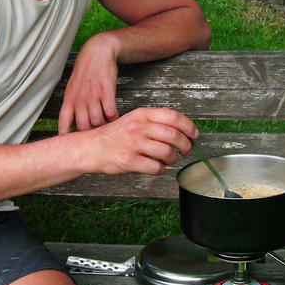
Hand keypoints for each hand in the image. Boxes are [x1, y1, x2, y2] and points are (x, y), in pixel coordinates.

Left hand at [58, 36, 119, 133]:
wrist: (97, 53)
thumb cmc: (86, 74)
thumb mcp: (73, 89)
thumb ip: (72, 108)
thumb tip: (71, 127)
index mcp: (69, 100)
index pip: (63, 124)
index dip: (65, 138)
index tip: (70, 149)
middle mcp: (80, 100)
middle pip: (83, 128)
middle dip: (90, 136)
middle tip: (98, 140)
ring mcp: (93, 96)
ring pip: (98, 122)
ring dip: (104, 127)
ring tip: (109, 129)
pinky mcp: (107, 92)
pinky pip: (110, 112)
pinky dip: (114, 118)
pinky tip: (116, 118)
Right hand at [83, 107, 198, 175]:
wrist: (90, 148)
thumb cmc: (113, 136)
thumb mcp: (133, 120)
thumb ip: (154, 122)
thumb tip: (180, 130)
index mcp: (142, 115)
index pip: (173, 117)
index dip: (189, 126)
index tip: (194, 134)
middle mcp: (139, 127)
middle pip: (174, 135)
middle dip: (185, 146)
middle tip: (186, 151)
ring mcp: (134, 144)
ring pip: (167, 152)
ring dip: (173, 159)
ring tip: (168, 160)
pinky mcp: (129, 161)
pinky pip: (156, 167)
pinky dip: (161, 170)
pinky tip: (157, 167)